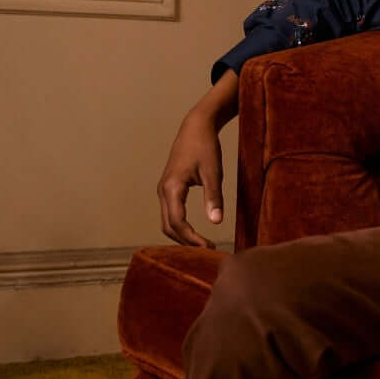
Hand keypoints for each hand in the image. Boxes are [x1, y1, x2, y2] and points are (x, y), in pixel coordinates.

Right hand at [157, 70, 238, 246]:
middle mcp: (163, 191)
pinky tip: (196, 234)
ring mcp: (164, 190)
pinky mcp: (169, 189)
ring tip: (203, 245)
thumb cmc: (206, 147)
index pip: (177, 222)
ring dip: (182, 236)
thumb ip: (214, 198)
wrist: (196, 127)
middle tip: (207, 251)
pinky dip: (180, 227)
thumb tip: (216, 222)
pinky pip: (170, 214)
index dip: (191, 239)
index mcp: (172, 188)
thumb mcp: (214, 173)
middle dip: (185, 242)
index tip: (209, 248)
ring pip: (167, 222)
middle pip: (168, 226)